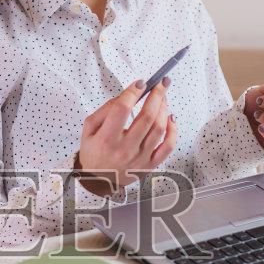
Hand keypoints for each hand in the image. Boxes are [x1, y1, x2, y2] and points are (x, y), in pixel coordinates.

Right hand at [75, 76, 178, 195]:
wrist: (98, 180)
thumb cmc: (94, 152)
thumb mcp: (89, 129)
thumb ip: (105, 110)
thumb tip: (127, 95)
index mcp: (106, 139)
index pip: (122, 109)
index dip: (133, 92)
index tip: (141, 83)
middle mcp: (124, 149)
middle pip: (146, 117)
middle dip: (156, 95)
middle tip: (161, 83)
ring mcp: (139, 158)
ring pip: (159, 129)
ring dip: (164, 109)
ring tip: (162, 99)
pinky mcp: (149, 165)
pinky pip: (168, 146)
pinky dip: (173, 130)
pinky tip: (170, 119)